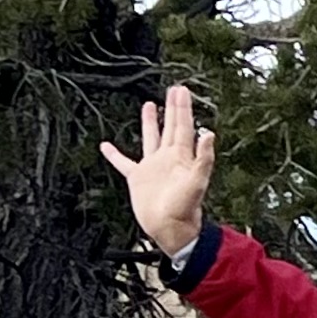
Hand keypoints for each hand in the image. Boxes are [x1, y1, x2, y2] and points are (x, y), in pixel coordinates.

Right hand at [99, 85, 214, 262]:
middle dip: (172, 108)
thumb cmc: (186, 208)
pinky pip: (123, 163)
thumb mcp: (198, 181)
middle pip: (170, 127)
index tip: (181, 91)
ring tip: (149, 105)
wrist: (171, 228)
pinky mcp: (138, 178)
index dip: (183, 108)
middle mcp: (168, 158)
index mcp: (181, 156)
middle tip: (173, 90)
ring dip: (150, 122)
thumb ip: (204, 158)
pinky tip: (106, 146)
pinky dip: (114, 155)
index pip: (183, 126)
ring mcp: (153, 167)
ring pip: (151, 138)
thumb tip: (209, 134)